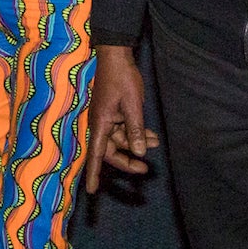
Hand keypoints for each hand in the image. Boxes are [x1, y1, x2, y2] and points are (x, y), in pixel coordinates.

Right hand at [86, 44, 160, 191]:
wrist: (116, 56)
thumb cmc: (121, 79)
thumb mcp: (132, 106)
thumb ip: (135, 130)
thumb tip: (139, 152)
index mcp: (100, 123)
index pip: (96, 154)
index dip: (94, 173)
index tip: (91, 191)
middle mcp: (100, 123)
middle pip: (111, 151)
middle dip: (128, 160)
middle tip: (146, 170)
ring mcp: (107, 117)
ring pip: (121, 140)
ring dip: (137, 144)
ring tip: (155, 142)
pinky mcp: (114, 112)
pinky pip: (124, 129)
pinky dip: (137, 133)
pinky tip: (151, 134)